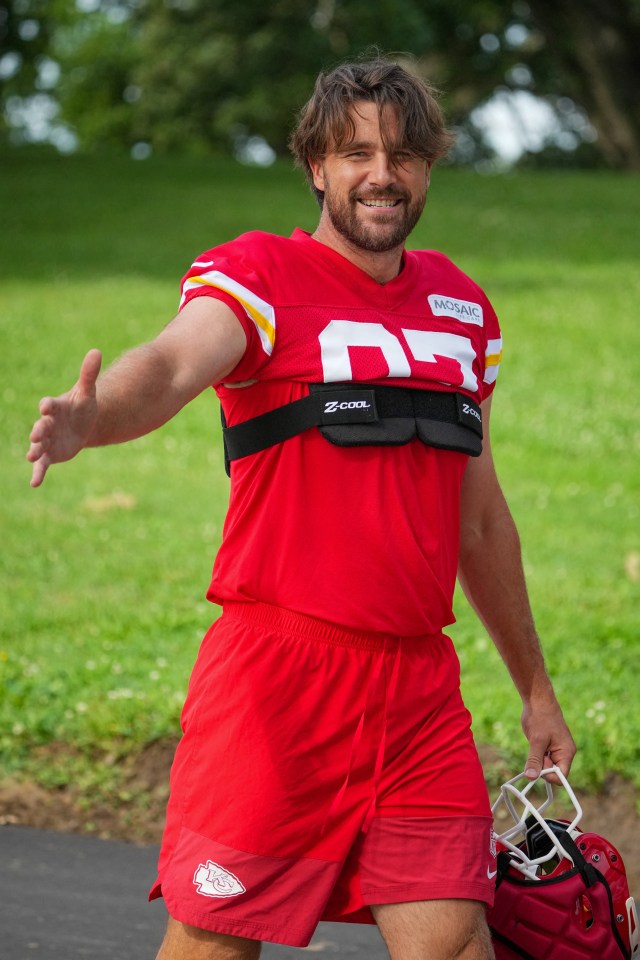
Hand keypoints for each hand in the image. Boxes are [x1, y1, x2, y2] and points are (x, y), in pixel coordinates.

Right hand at [27, 349, 101, 487]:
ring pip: (38, 446)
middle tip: (36, 434)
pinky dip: (38, 473)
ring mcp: (46, 440)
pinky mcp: (49, 455)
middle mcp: (47, 423)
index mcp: (55, 407)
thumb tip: (96, 351)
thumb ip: (88, 374)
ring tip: (31, 457)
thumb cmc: (82, 406)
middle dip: (38, 430)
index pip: (49, 405)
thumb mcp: (88, 392)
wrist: (83, 425)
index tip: (46, 406)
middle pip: (40, 426)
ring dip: (34, 451)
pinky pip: (42, 464)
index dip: (47, 406)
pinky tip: (34, 483)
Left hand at [521, 693, 575, 781]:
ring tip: (536, 743)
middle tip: (536, 749)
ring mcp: (556, 750)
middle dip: (541, 766)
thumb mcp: (536, 740)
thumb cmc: (540, 718)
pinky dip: (536, 755)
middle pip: (553, 773)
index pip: (561, 777)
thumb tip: (530, 777)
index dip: (548, 776)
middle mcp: (564, 754)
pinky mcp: (548, 747)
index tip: (537, 764)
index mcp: (567, 753)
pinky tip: (535, 742)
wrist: (538, 701)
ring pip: (546, 766)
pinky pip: (542, 758)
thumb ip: (534, 760)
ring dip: (538, 759)